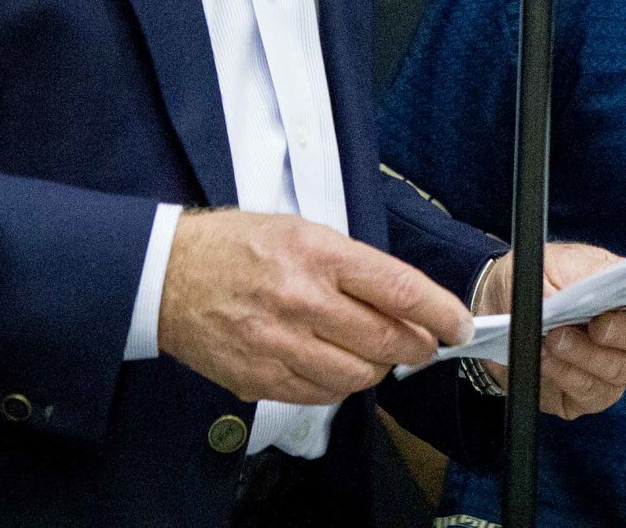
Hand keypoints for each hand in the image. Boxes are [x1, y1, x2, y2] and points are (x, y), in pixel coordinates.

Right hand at [158, 209, 472, 403]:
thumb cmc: (237, 246)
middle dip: (417, 346)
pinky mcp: (259, 377)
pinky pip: (321, 394)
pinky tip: (336, 364)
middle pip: (386, 340)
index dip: (440, 312)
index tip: (459, 324)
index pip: (399, 290)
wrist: (166, 276)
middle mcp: (301, 300)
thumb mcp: (302, 231)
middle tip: (423, 343)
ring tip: (374, 351)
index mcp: (318, 255)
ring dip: (379, 368)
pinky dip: (341, 385)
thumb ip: (353, 266)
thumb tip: (403, 298)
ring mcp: (278, 344)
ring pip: (359, 375)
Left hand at [472, 242, 625, 417]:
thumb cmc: (535, 278)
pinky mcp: (588, 395)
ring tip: (554, 339)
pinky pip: (593, 394)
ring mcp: (614, 366)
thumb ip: (583, 276)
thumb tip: (601, 292)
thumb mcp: (554, 262)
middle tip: (595, 325)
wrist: (496, 306)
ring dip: (587, 356)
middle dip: (622, 334)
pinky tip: (547, 361)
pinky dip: (569, 377)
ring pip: (621, 371)